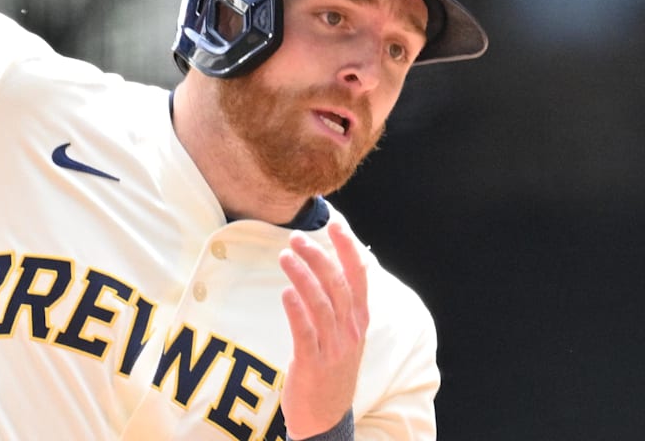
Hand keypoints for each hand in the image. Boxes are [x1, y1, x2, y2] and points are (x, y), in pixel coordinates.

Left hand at [278, 224, 369, 438]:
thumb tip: (329, 269)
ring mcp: (333, 348)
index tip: (335, 224)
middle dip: (318, 257)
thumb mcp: (345, 337)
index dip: (348, 249)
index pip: (359, 278)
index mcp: (359, 322)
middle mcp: (350, 332)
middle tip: (297, 237)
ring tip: (284, 255)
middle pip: (338, 286)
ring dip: (303, 276)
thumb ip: (340, 306)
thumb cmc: (331, 371)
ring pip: (321, 304)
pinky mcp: (313, 364)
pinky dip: (297, 310)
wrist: (327, 420)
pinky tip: (286, 292)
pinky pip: (305, 332)